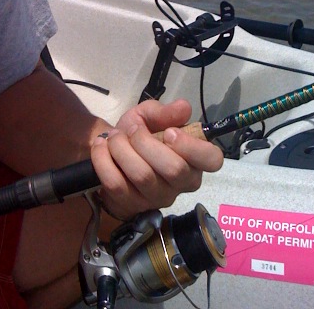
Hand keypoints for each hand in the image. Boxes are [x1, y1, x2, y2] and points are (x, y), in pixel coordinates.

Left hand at [90, 99, 222, 218]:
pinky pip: (116, 184)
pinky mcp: (131, 206)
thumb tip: (184, 108)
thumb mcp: (149, 116)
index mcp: (193, 160)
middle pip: (174, 169)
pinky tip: (101, 147)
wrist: (111, 150)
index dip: (192, 146)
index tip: (170, 133)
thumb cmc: (138, 133)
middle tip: (132, 130)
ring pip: (143, 175)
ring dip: (121, 148)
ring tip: (114, 137)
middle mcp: (180, 184)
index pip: (212, 160)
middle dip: (146, 142)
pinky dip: (104, 160)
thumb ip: (165, 112)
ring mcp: (156, 198)